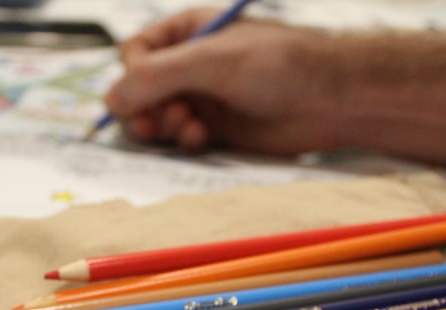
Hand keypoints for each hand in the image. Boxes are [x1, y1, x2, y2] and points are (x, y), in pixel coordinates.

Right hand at [104, 8, 342, 154]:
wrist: (333, 99)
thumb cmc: (282, 64)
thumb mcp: (210, 61)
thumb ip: (156, 77)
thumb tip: (111, 97)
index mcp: (189, 32)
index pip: (136, 53)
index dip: (132, 76)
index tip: (141, 93)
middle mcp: (193, 65)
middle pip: (142, 91)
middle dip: (146, 108)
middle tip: (156, 122)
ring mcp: (204, 98)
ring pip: (159, 118)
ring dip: (165, 127)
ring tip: (188, 127)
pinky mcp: (218, 129)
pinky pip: (182, 139)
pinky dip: (185, 141)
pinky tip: (202, 138)